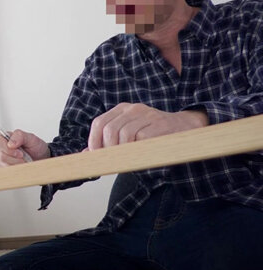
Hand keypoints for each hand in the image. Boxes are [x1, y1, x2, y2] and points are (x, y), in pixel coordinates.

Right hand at [0, 129, 49, 166]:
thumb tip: (10, 144)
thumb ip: (19, 136)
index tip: (20, 153)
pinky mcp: (5, 169)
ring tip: (24, 161)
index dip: (8, 149)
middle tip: (23, 157)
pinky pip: (8, 173)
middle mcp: (1, 150)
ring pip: (5, 166)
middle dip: (15, 159)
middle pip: (1, 156)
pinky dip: (18, 170)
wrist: (41, 157)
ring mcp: (2, 161)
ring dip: (17, 165)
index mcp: (4, 139)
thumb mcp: (30, 137)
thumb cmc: (34, 147)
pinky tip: (22, 166)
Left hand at [88, 103, 207, 150]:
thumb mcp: (128, 135)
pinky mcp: (159, 124)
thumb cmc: (152, 134)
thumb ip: (108, 142)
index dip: (94, 140)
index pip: (99, 123)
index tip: (95, 154)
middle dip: (107, 148)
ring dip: (122, 150)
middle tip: (112, 159)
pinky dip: (137, 150)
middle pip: (109, 129)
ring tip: (127, 158)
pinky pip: (141, 138)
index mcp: (121, 110)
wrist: (184, 128)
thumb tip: (85, 154)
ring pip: (124, 134)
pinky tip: (140, 154)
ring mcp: (147, 115)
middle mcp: (133, 109)